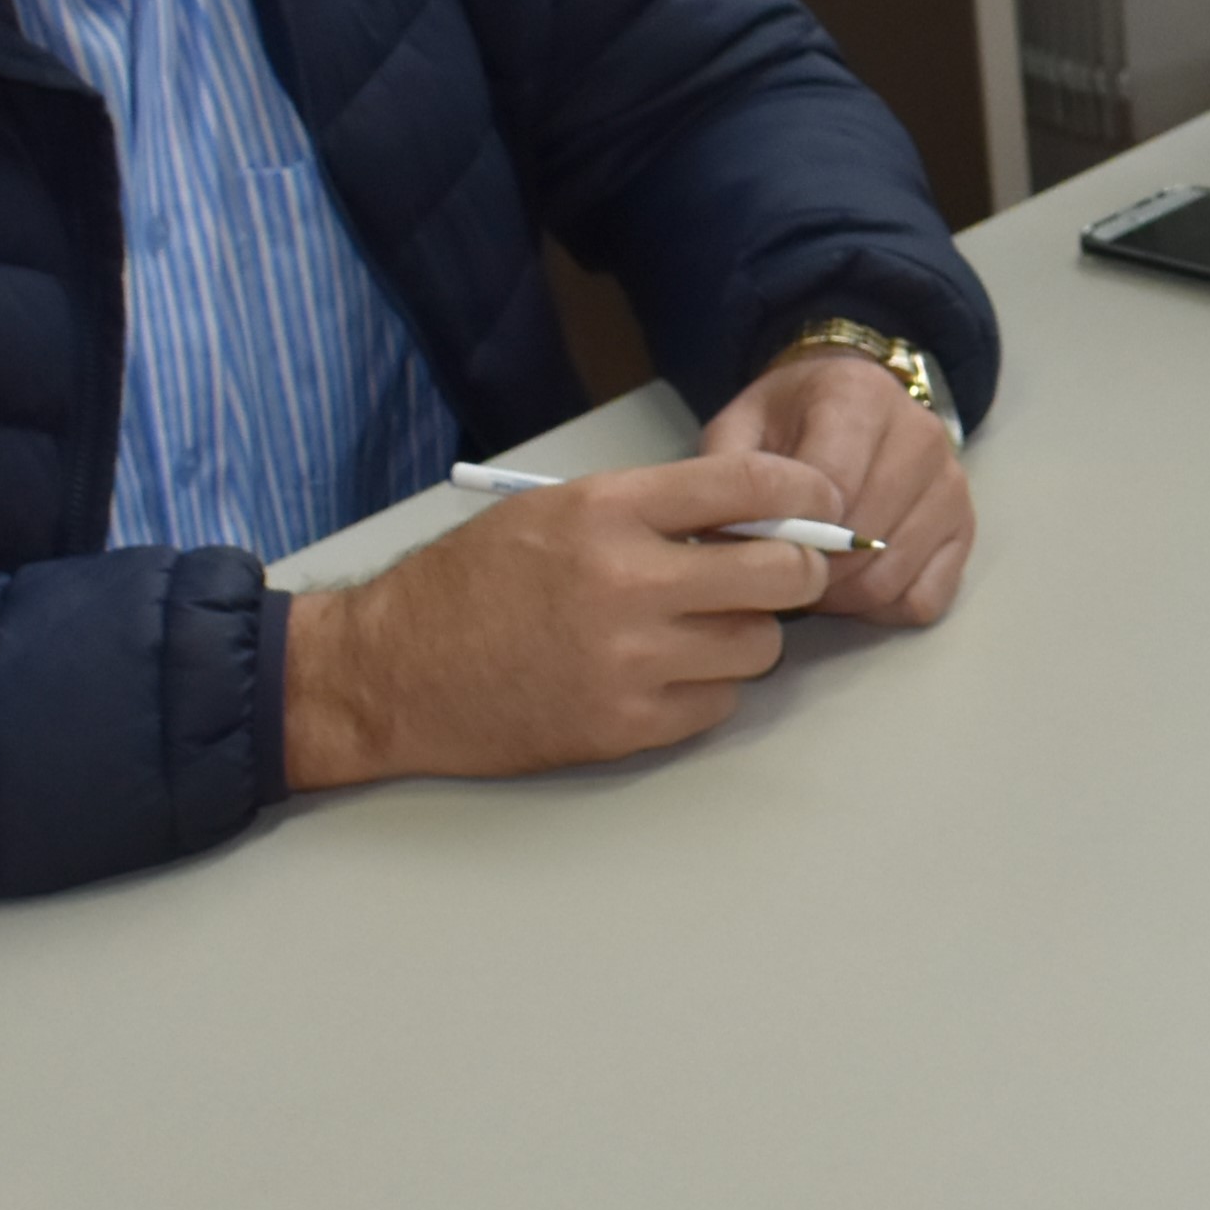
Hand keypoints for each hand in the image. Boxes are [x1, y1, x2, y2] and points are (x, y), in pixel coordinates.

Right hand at [285, 453, 845, 788]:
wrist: (391, 672)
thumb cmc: (470, 582)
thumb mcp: (555, 511)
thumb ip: (655, 509)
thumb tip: (760, 520)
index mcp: (608, 510)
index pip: (749, 485)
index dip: (804, 493)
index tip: (819, 502)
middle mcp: (628, 582)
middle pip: (782, 575)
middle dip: (796, 571)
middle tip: (779, 574)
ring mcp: (631, 661)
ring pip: (760, 646)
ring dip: (746, 635)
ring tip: (695, 628)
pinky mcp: (626, 725)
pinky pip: (718, 704)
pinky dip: (706, 689)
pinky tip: (662, 674)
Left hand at [698, 347, 975, 627]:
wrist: (852, 401)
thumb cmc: (790, 420)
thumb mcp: (741, 427)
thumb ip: (730, 474)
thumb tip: (736, 541)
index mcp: (860, 396)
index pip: (832, 486)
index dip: (791, 530)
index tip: (764, 542)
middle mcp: (921, 434)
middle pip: (863, 538)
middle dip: (812, 570)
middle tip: (780, 572)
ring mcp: (951, 484)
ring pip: (890, 576)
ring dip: (842, 596)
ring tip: (813, 578)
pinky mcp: (966, 528)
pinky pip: (925, 599)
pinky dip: (884, 608)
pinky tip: (857, 583)